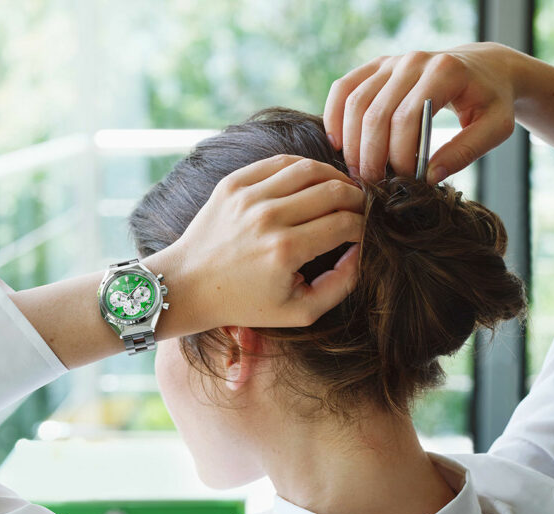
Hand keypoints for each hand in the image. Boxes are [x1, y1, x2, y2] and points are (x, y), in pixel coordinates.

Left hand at [166, 154, 365, 329]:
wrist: (188, 286)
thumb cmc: (245, 303)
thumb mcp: (299, 311)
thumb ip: (340, 286)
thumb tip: (361, 251)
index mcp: (285, 251)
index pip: (345, 224)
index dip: (364, 226)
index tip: (365, 232)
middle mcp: (268, 218)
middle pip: (333, 190)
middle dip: (356, 199)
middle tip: (360, 209)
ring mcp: (248, 196)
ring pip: (309, 169)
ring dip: (334, 177)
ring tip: (341, 191)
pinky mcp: (233, 183)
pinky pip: (280, 163)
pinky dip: (303, 168)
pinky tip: (311, 182)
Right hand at [323, 41, 517, 183]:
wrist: (485, 68)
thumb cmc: (490, 101)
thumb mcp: (494, 129)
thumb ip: (464, 153)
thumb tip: (428, 178)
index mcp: (444, 71)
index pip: (407, 119)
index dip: (400, 156)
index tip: (407, 182)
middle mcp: (413, 61)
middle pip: (376, 114)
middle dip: (371, 156)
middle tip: (373, 186)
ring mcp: (391, 62)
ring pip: (355, 104)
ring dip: (351, 144)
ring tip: (358, 173)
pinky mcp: (376, 67)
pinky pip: (344, 88)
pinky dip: (334, 116)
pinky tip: (336, 144)